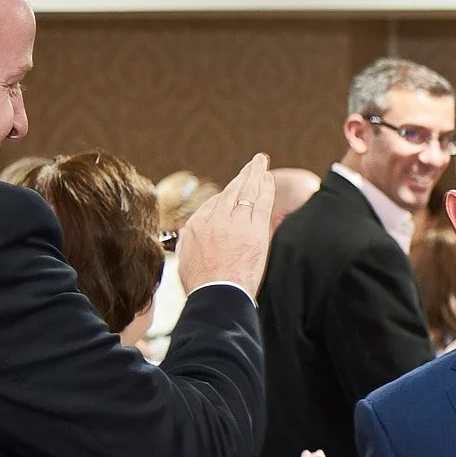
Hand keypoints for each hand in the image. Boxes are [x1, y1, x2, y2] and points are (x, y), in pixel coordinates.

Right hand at [176, 152, 272, 296]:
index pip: (215, 203)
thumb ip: (190, 241)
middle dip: (245, 175)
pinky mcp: (254, 229)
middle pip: (232, 190)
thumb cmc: (202, 284)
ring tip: (261, 162)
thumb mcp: (187, 257)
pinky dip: (265, 187)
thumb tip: (191, 234)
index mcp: (197, 224)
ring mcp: (235, 221)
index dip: (228, 196)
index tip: (236, 191)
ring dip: (255, 174)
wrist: (217, 294)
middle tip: (254, 164)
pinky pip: (261, 201)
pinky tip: (269, 178)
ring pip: (247, 191)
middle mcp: (214, 218)